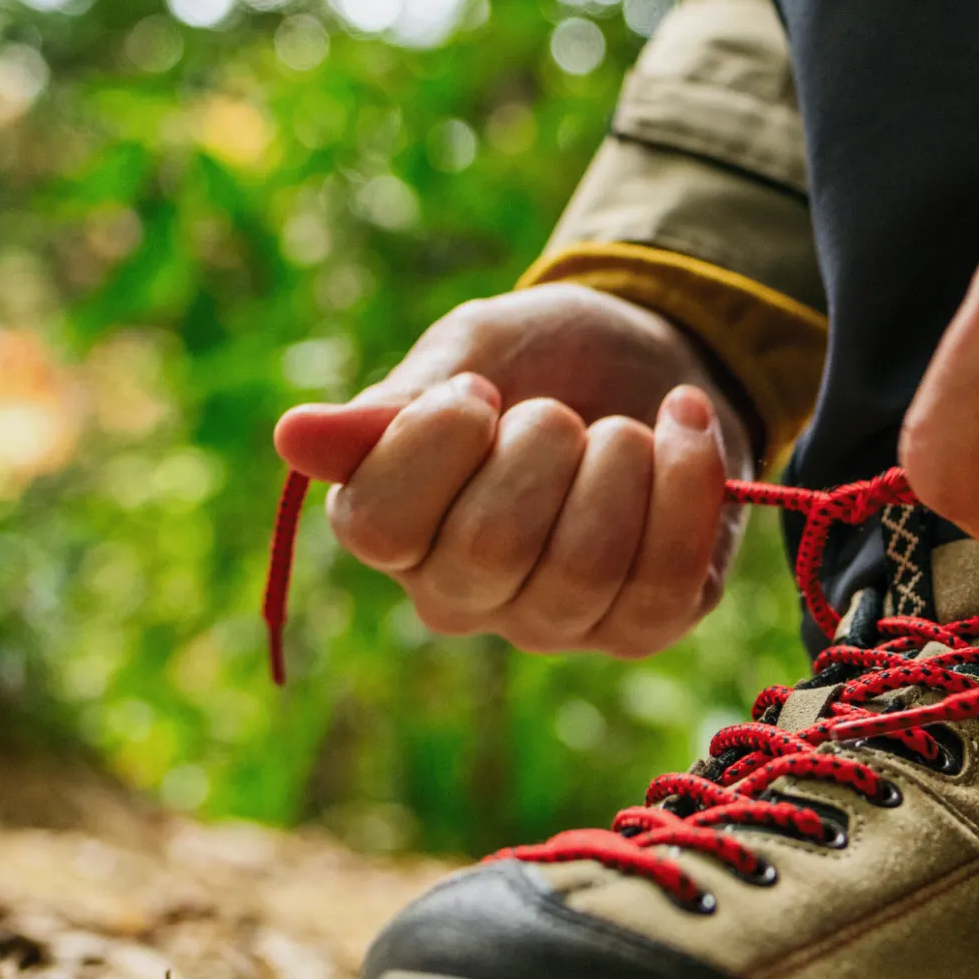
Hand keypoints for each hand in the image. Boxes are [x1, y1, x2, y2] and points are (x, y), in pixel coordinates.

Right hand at [272, 284, 752, 656]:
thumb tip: (292, 436)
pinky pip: (666, 582)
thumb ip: (393, 405)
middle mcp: (458, 595)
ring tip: (624, 425)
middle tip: (557, 409)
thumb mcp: (466, 353)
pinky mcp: (638, 625)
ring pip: (584, 569)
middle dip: (541, 445)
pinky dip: (686, 483)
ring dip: (620, 465)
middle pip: (489, 548)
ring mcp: (551, 622)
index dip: (435, 445)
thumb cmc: (539, 357)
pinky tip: (682, 426)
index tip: (476, 390)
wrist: (652, 356)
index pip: (380, 525)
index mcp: (390, 529)